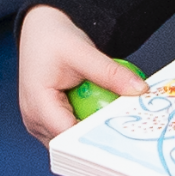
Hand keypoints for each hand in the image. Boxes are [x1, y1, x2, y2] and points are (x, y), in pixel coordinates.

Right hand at [18, 3, 137, 142]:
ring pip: (71, 140)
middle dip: (97, 136)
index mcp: (38, 105)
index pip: (67, 135)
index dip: (93, 138)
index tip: (121, 134)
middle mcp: (35, 120)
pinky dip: (87, 124)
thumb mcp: (83, 52)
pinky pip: (70, 131)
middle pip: (69, 142)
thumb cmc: (54, 40)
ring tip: (115, 119)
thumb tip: (139, 90)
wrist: (40, 33)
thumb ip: (111, 73)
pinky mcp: (48, 122)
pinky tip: (103, 114)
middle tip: (126, 127)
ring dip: (92, 131)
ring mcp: (39, 124)